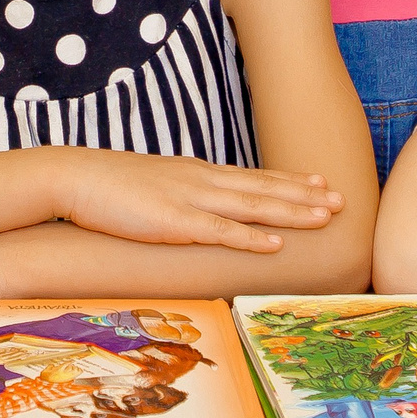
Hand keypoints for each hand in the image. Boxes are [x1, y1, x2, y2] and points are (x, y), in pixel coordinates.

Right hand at [55, 150, 341, 252]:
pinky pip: (220, 231)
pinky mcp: (174, 222)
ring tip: (326, 216)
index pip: (253, 176)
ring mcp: (190, 199)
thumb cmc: (108, 186)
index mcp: (197, 173)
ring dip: (293, 211)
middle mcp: (202, 181)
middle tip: (343, 200)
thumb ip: (179, 195)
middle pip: (263, 188)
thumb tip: (196, 209)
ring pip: (253, 206)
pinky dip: (251, 238)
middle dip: (305, 195)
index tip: (321, 181)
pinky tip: (276, 244)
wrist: (73, 177)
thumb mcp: (153, 186)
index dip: (289, 180)